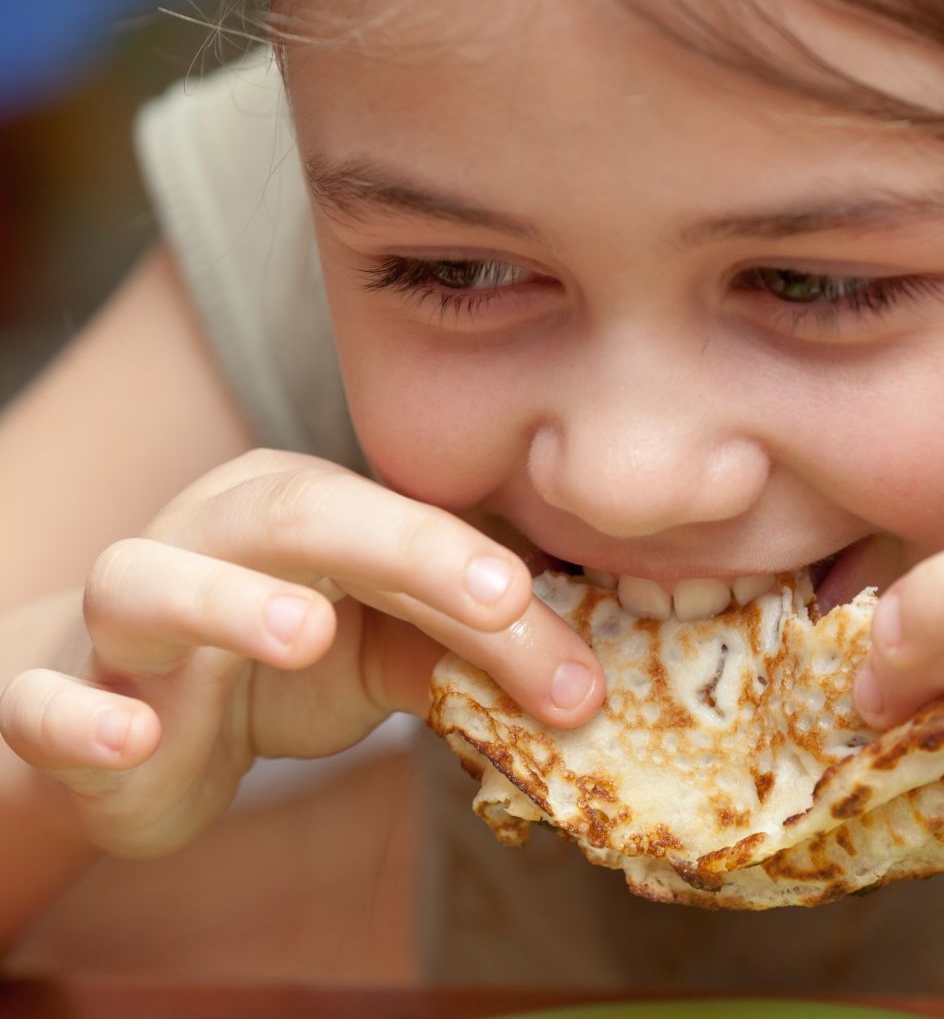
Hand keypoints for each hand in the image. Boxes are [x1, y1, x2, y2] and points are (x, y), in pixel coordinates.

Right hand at [0, 449, 603, 857]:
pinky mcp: (60, 696)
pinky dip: (82, 719)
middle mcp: (210, 536)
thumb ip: (464, 654)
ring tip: (307, 632)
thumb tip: (582, 689)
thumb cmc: (273, 661)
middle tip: (497, 601)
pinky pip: (48, 701)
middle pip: (297, 515)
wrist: (135, 714)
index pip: (398, 523)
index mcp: (297, 510)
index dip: (474, 563)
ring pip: (152, 581)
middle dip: (406, 550)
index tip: (547, 612)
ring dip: (228, 602)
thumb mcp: (382, 649)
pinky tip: (130, 741)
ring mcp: (128, 616)